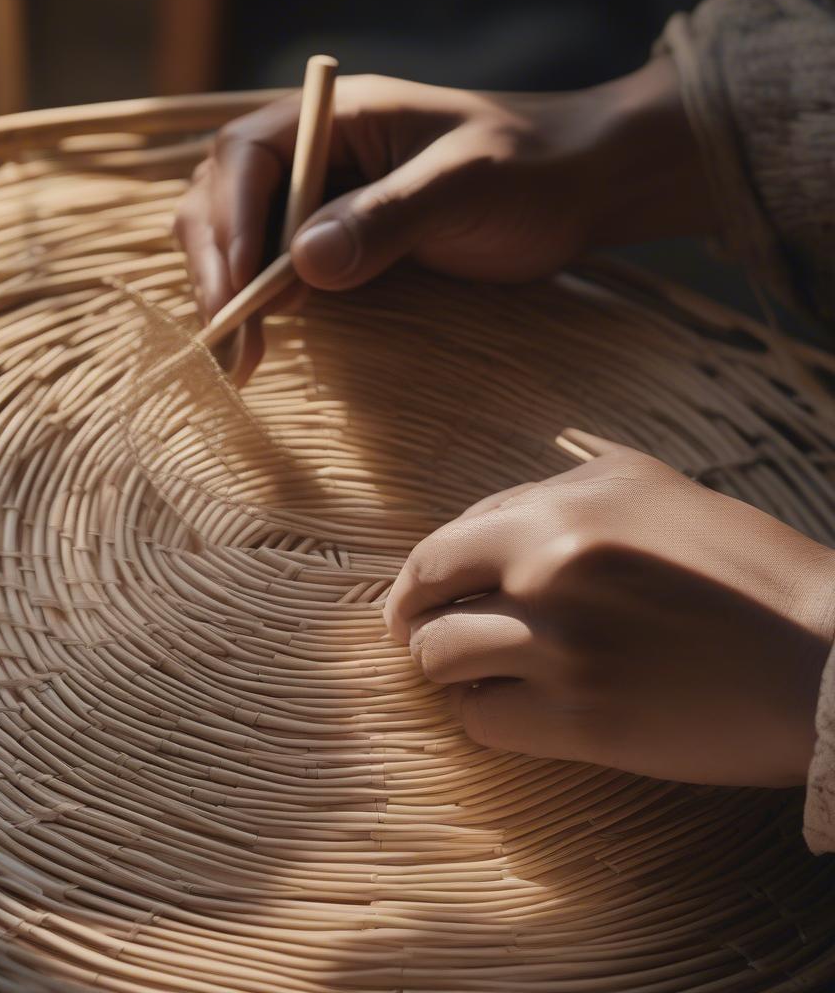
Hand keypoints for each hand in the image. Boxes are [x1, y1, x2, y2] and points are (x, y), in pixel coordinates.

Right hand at [175, 59, 715, 380]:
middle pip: (224, 196)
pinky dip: (260, 303)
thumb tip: (303, 263)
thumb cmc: (532, 171)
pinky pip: (277, 268)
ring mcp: (325, 199)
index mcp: (337, 117)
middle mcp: (318, 154)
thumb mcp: (464, 187)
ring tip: (238, 354)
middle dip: (216, 265)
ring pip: (241, 236)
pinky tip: (262, 340)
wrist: (581, 188)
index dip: (229, 222)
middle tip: (229, 340)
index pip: (248, 155)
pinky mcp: (340, 242)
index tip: (240, 288)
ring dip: (229, 290)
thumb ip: (387, 218)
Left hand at [383, 432, 834, 787]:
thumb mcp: (653, 487)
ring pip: (439, 660)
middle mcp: (549, 563)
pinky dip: (486, 718)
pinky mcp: (579, 716)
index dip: (421, 578)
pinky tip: (514, 712)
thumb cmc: (743, 570)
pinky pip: (482, 721)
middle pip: (423, 596)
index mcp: (564, 504)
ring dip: (450, 673)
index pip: (445, 541)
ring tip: (477, 679)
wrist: (825, 658)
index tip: (417, 600)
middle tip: (419, 640)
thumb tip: (488, 514)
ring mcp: (559, 641)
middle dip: (413, 622)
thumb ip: (564, 484)